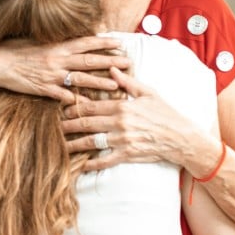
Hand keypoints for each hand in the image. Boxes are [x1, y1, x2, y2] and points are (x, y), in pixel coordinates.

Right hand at [0, 36, 130, 104]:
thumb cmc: (15, 51)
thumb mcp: (37, 42)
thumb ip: (56, 43)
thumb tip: (71, 41)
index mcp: (57, 46)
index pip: (85, 42)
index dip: (103, 42)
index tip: (120, 42)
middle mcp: (57, 59)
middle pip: (88, 60)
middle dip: (110, 62)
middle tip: (128, 63)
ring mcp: (51, 75)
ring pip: (80, 79)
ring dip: (99, 82)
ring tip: (116, 85)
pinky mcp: (43, 89)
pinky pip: (61, 95)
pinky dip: (73, 99)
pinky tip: (86, 104)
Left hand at [62, 67, 200, 170]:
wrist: (181, 137)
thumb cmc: (165, 113)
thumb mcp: (148, 92)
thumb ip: (127, 81)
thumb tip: (111, 69)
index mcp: (122, 106)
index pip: (92, 106)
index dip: (74, 107)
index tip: (61, 108)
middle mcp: (119, 123)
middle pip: (86, 124)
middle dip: (68, 125)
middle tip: (53, 126)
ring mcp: (122, 141)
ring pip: (91, 142)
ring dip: (74, 144)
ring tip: (60, 145)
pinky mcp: (127, 155)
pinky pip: (104, 161)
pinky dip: (91, 164)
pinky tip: (80, 165)